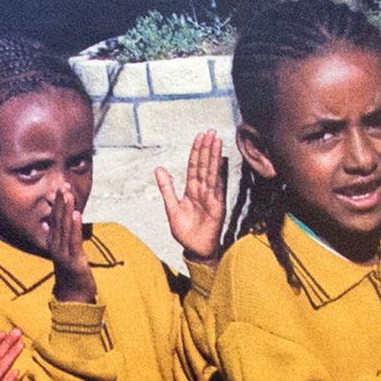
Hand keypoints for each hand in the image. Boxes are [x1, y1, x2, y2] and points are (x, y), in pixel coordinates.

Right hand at [47, 187, 96, 303]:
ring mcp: (64, 253)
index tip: (62, 187)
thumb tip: (47, 223)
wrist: (73, 296)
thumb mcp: (63, 252)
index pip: (55, 218)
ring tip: (69, 194)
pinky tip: (77, 214)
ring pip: (65, 228)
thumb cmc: (70, 274)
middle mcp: (56, 246)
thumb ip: (58, 237)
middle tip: (63, 184)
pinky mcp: (74, 260)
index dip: (59, 202)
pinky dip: (75, 227)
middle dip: (62, 202)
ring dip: (67, 210)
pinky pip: (74, 241)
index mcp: (54, 243)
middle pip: (58, 220)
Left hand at [155, 129, 226, 265]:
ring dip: (214, 156)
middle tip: (210, 131)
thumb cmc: (185, 231)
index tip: (199, 136)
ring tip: (216, 140)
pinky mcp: (217, 206)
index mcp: (191, 190)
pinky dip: (219, 174)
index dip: (196, 151)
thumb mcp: (171, 208)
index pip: (194, 166)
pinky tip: (222, 161)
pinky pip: (218, 187)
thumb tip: (158, 168)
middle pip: (204, 165)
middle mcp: (202, 191)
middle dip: (206, 148)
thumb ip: (166, 188)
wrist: (195, 249)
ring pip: (211, 172)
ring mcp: (211, 197)